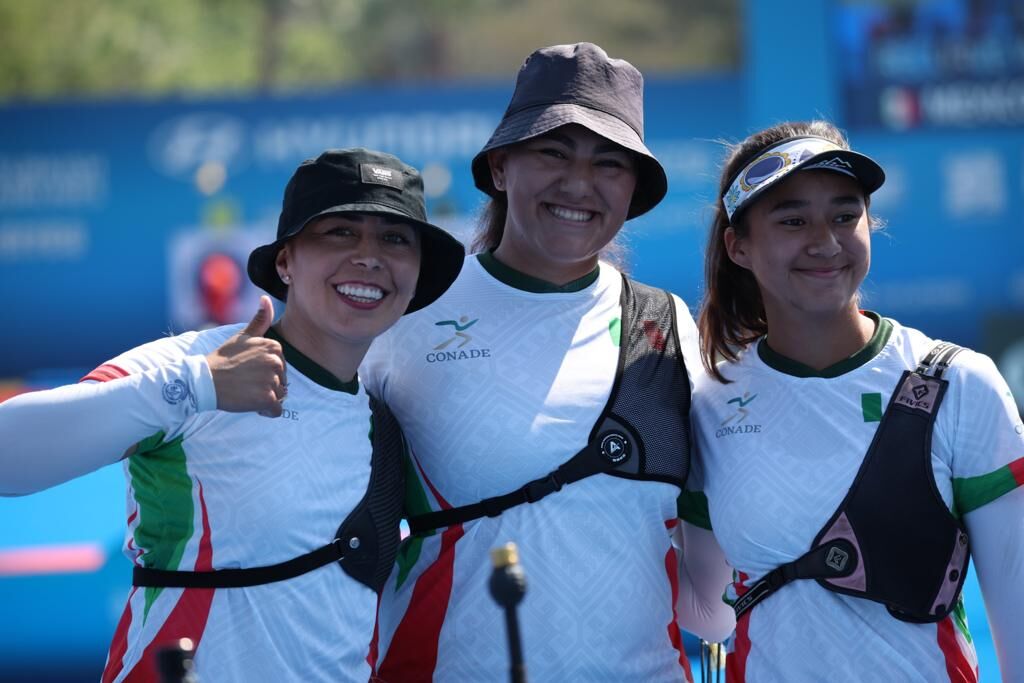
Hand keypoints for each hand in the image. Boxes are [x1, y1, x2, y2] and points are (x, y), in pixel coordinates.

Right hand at [206, 296, 287, 416]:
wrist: (205, 380)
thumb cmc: (223, 359)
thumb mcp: (242, 336)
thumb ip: (259, 320)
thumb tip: (266, 299)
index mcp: (274, 347)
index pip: (281, 367)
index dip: (265, 372)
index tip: (248, 371)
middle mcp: (277, 362)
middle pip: (282, 382)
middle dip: (266, 385)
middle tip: (245, 382)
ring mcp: (272, 380)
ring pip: (280, 396)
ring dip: (265, 398)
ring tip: (246, 391)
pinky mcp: (267, 398)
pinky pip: (276, 410)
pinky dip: (265, 411)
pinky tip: (250, 404)